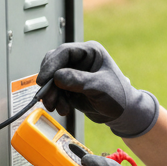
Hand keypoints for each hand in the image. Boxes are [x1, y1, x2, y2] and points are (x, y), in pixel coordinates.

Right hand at [36, 42, 158, 137]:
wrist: (123, 114)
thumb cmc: (118, 96)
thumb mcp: (99, 87)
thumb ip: (78, 80)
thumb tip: (57, 76)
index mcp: (90, 52)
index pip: (64, 52)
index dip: (51, 65)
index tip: (43, 80)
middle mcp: (80, 60)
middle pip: (54, 64)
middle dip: (49, 82)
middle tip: (45, 97)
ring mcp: (74, 73)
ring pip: (52, 79)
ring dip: (51, 94)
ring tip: (56, 107)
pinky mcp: (70, 86)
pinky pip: (55, 90)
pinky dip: (56, 100)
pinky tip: (63, 109)